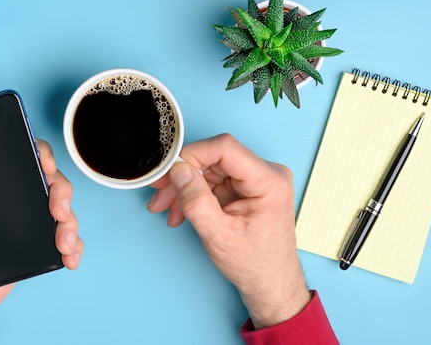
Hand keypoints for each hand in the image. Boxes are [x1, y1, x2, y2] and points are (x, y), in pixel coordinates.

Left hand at [0, 140, 82, 333]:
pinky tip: (69, 258)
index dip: (42, 155)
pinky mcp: (38, 246)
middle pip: (51, 182)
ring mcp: (29, 223)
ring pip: (63, 210)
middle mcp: (15, 201)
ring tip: (63, 245)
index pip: (24, 159)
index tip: (46, 165)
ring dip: (71, 224)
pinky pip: (65, 239)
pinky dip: (74, 246)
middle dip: (63, 194)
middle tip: (58, 213)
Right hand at [147, 134, 309, 328]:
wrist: (270, 284)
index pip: (224, 148)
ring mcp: (257, 179)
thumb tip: (179, 170)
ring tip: (169, 210)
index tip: (170, 171)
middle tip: (160, 193)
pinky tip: (182, 211)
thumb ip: (196, 201)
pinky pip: (214, 180)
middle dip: (183, 177)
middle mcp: (267, 173)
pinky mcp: (247, 186)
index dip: (192, 155)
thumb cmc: (254, 264)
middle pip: (214, 158)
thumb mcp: (219, 235)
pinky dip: (195, 194)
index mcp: (268, 181)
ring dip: (185, 188)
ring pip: (210, 169)